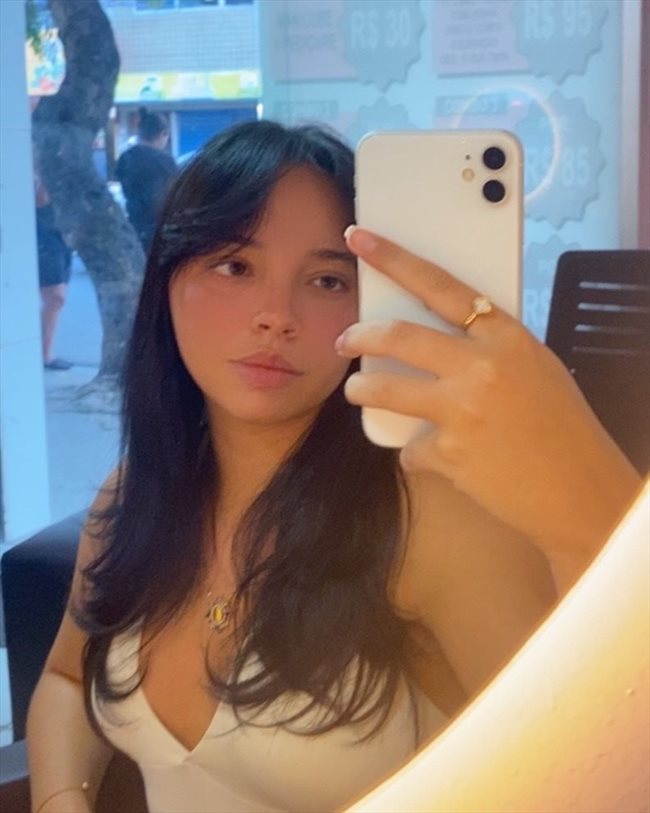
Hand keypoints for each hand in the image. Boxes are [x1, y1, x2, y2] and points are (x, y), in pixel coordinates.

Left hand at [337, 227, 641, 566]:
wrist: (578, 489)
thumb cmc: (561, 426)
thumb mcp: (534, 368)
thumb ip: (489, 347)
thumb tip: (441, 336)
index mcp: (506, 337)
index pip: (440, 285)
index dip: (395, 259)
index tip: (361, 239)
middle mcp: (481, 367)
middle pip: (398, 337)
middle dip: (359, 336)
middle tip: (345, 340)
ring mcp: (462, 411)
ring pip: (383, 390)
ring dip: (360, 390)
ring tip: (356, 392)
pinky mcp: (448, 454)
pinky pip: (410, 448)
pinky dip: (416, 452)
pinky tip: (436, 457)